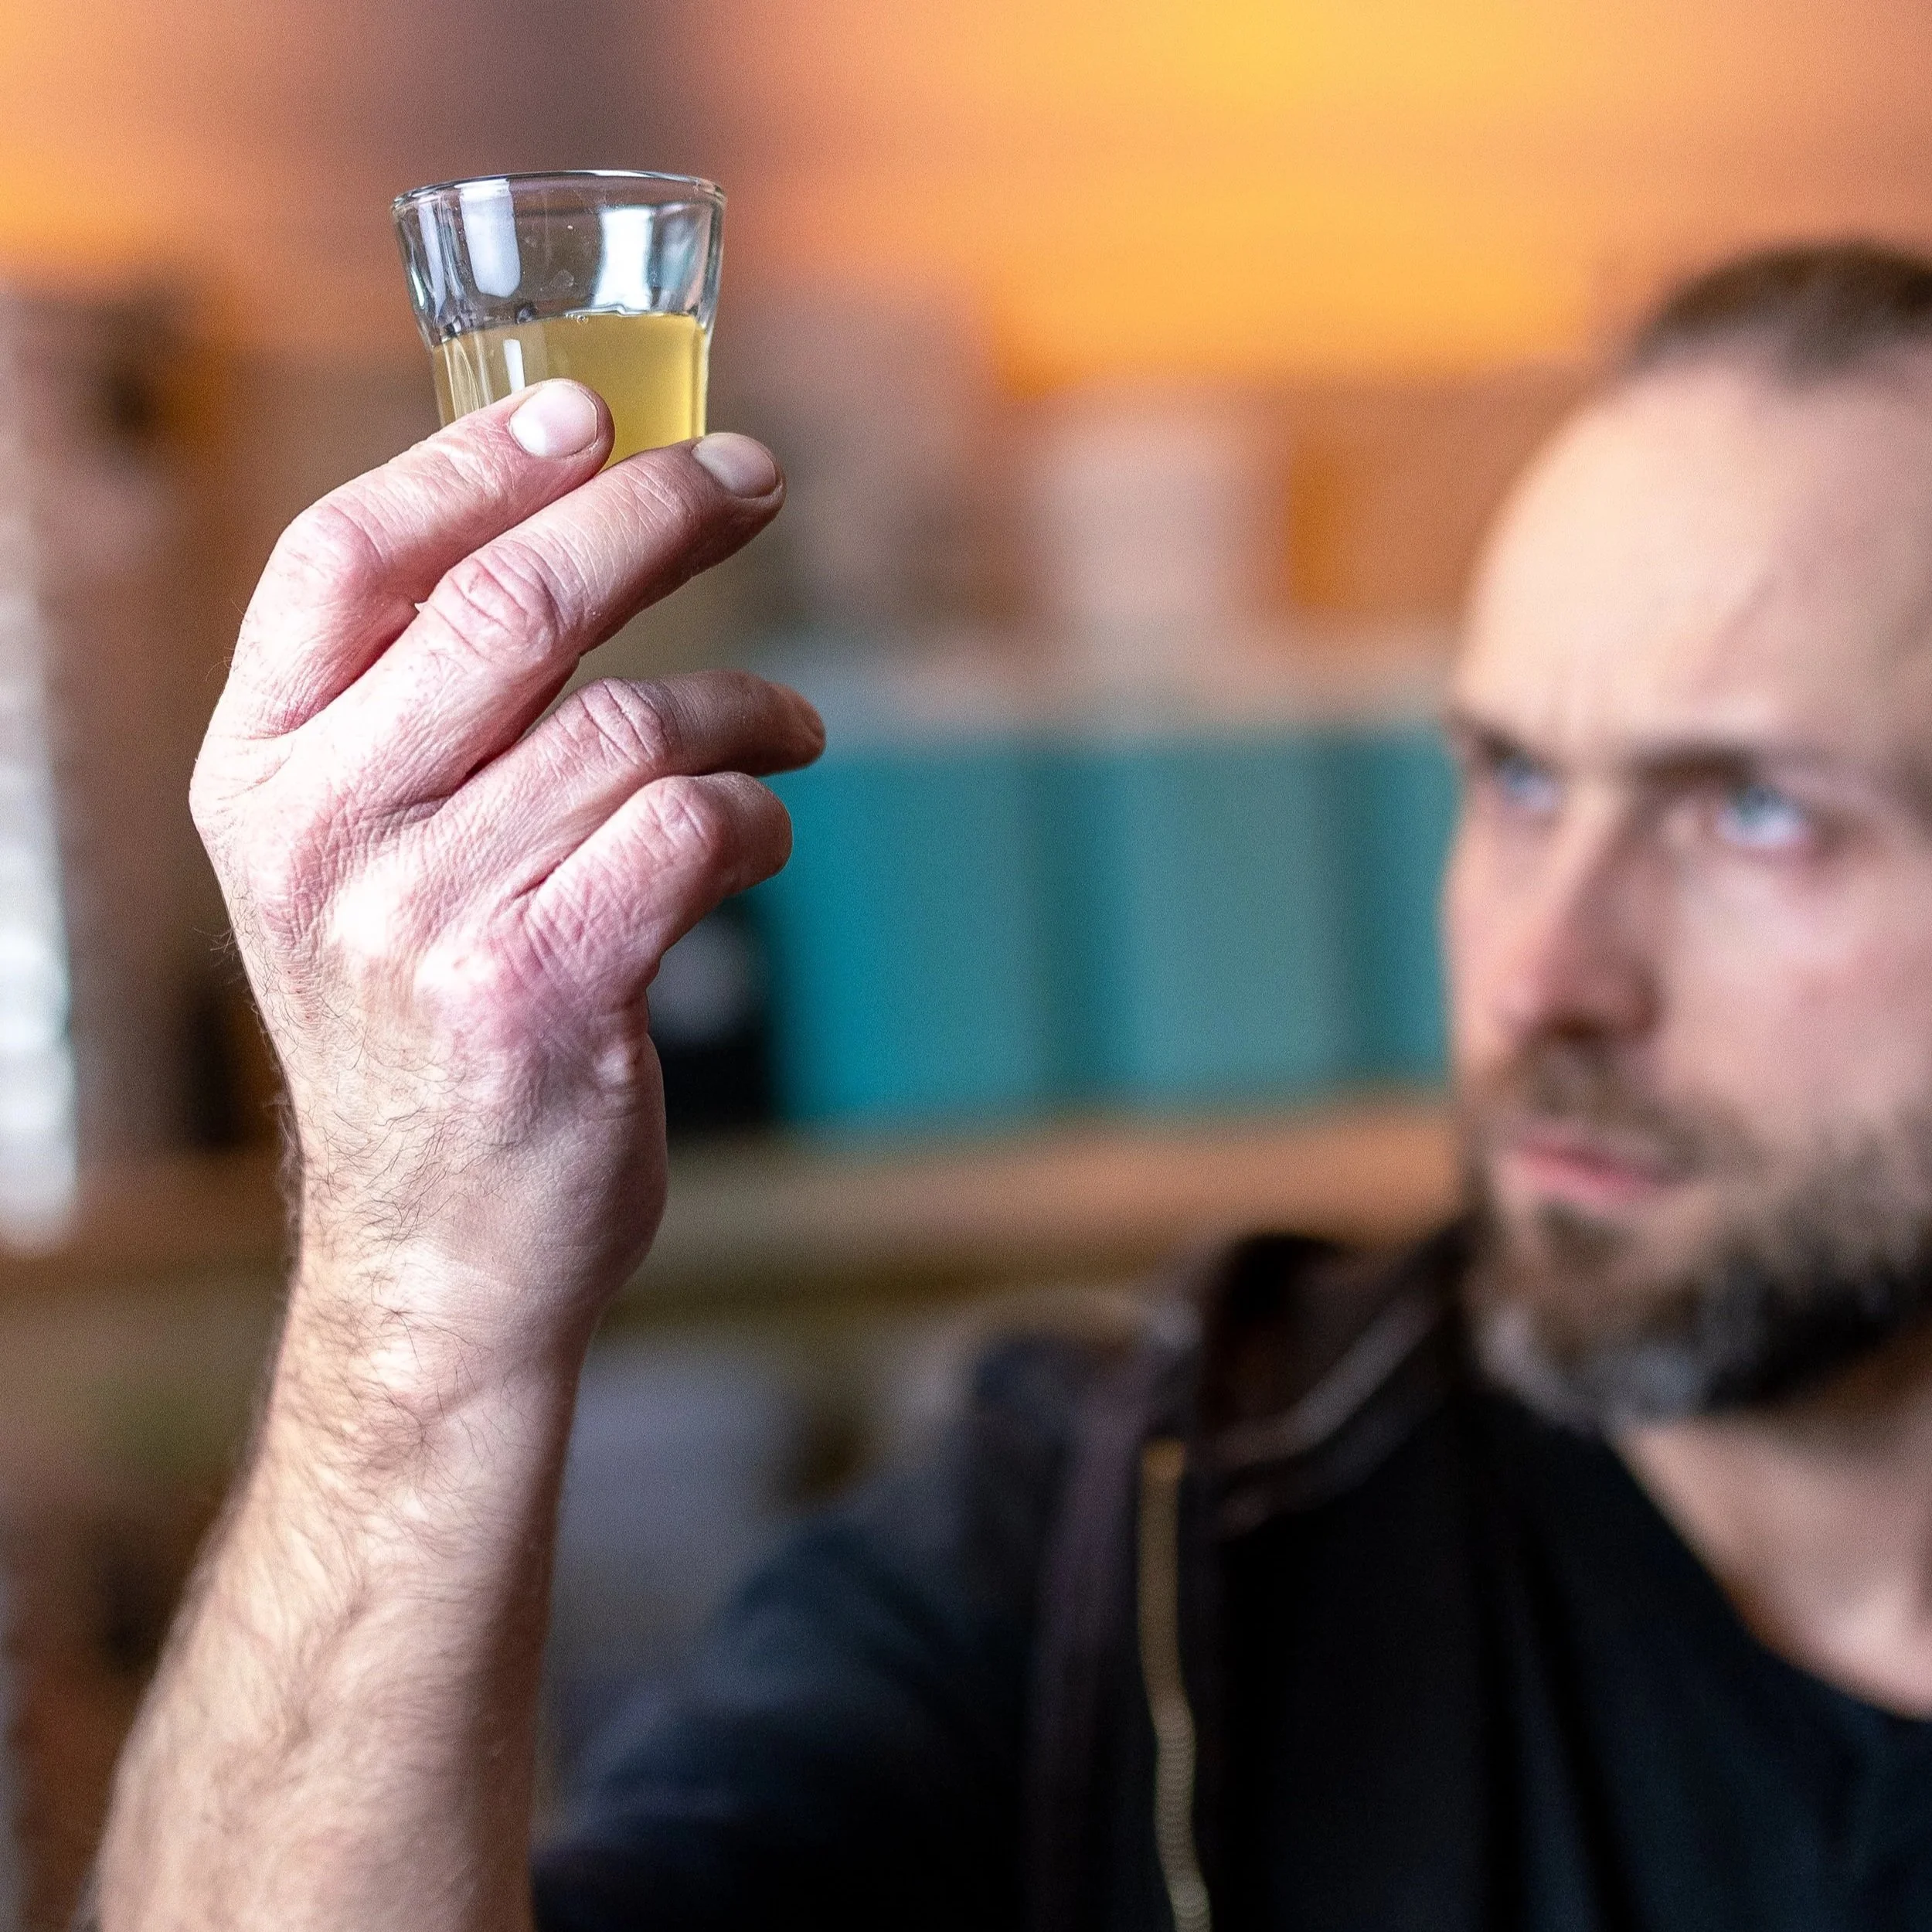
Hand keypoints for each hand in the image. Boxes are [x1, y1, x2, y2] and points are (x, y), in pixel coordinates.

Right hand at [191, 381, 821, 1379]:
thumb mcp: (361, 869)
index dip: (473, 462)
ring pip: (627, 726)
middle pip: (510, 609)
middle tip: (752, 480)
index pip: (345, 560)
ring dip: (744, 706)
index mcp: (260, 774)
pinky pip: (687, 832)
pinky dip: (756, 815)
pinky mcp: (540, 995)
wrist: (438, 1250)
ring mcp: (424, 921)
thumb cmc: (424, 1028)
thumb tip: (570, 537)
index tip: (588, 411)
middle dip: (655, 517)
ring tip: (793, 730)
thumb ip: (422, 721)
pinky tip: (764, 833)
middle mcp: (324, 835)